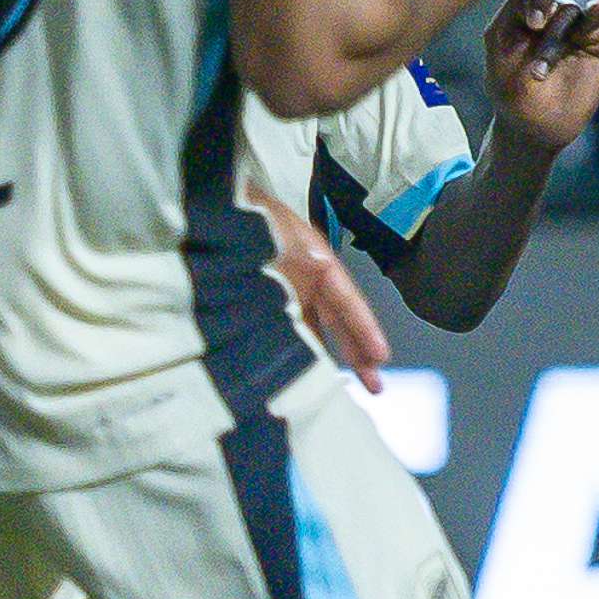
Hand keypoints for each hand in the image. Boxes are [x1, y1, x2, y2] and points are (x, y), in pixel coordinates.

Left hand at [261, 190, 389, 392]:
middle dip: (359, 352)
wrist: (219, 209)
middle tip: (376, 386)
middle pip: (338, 320)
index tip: (380, 355)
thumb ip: (294, 246)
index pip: (347, 300)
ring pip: (317, 330)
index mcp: (318, 262)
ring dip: (332, 357)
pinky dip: (301, 351)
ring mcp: (289, 292)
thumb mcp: (275, 226)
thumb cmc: (251, 213)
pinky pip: (291, 330)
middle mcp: (308, 280)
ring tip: (352, 388)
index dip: (364, 327)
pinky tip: (306, 376)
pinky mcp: (267, 303)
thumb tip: (316, 267)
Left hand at [480, 0, 598, 156]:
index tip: (533, 25)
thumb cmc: (510, 85)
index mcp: (531, 8)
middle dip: (550, 38)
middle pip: (562, 6)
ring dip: (574, 36)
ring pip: (587, 14)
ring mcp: (584, 27)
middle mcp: (558, 14)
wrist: (533, 126)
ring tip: (567, 52)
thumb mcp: (499, 41)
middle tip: (538, 72)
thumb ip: (514, 7)